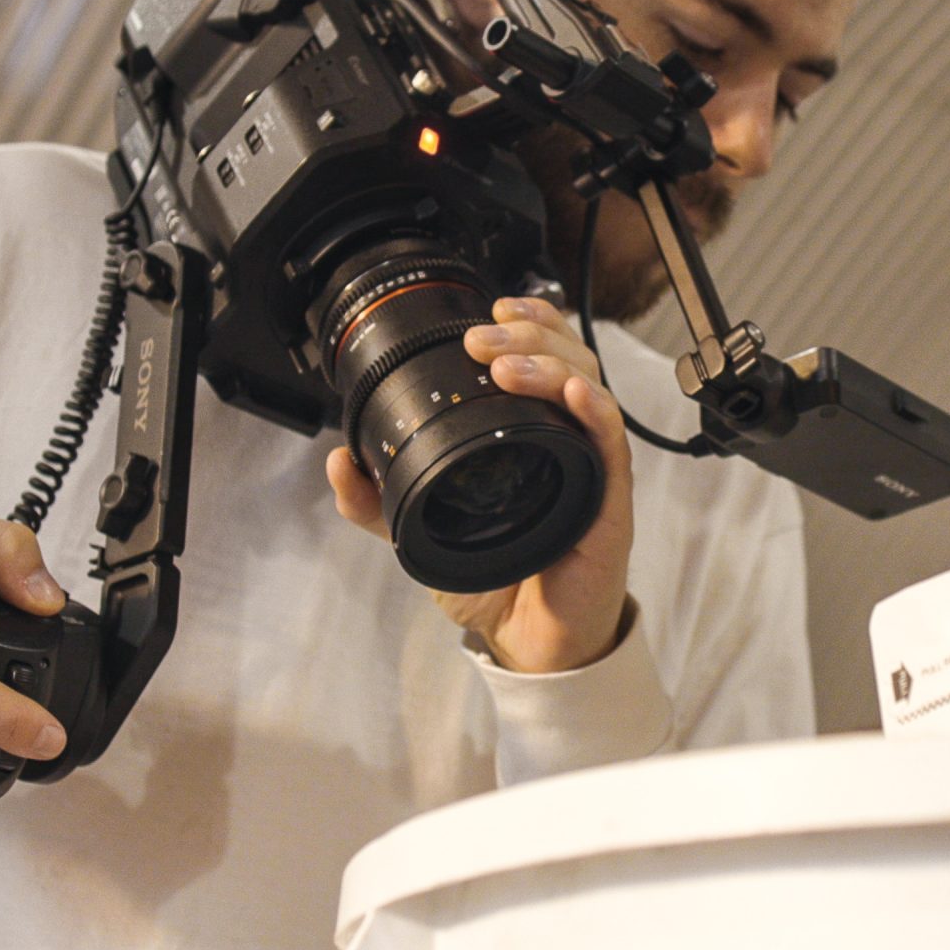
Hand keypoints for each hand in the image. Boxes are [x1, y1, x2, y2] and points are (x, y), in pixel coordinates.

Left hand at [325, 297, 634, 672]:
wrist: (528, 640)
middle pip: (567, 358)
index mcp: (531, 432)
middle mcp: (567, 439)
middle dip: (526, 335)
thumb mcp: (424, 530)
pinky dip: (595, 413)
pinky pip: (610, 445)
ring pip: (589, 388)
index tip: (491, 310)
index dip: (526, 322)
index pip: (542, 356)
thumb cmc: (496, 578)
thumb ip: (379, 501)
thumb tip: (340, 460)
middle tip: (482, 337)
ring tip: (508, 363)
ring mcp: (590, 466)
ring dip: (551, 364)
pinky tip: (573, 394)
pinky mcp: (608, 501)